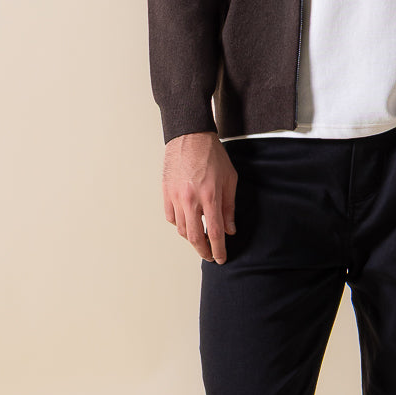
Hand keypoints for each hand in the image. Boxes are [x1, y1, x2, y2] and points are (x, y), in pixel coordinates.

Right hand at [163, 132, 237, 263]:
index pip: (215, 232)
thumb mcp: (230, 179)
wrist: (190, 135)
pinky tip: (188, 222)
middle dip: (203, 250)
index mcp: (210, 195)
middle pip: (194, 236)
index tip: (221, 258)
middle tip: (209, 256)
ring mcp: (175, 196)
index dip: (218, 249)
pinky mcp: (165, 192)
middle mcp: (191, 199)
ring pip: (181, 229)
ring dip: (191, 238)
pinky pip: (171, 217)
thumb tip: (230, 229)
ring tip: (201, 239)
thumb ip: (229, 207)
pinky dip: (179, 224)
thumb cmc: (212, 154)